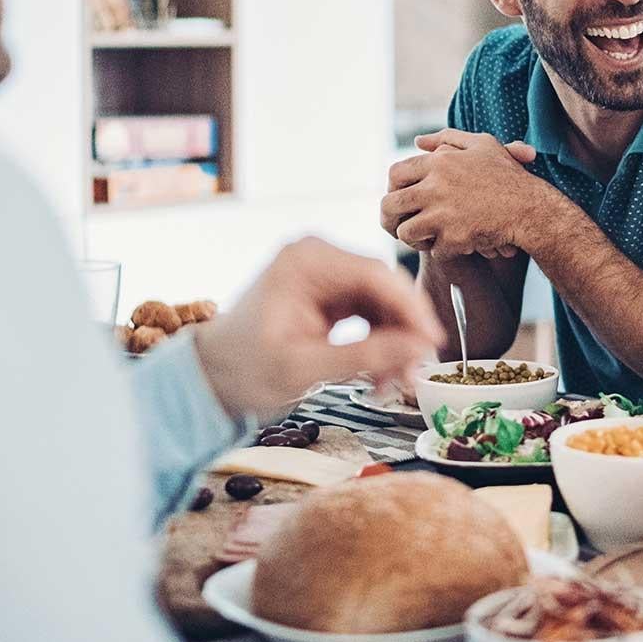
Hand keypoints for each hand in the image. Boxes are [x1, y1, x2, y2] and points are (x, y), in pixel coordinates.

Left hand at [190, 236, 444, 419]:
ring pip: (383, 303)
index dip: (411, 309)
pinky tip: (380, 374)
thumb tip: (419, 349)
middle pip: (384, 288)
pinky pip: (371, 314)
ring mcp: (325, 275)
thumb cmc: (242, 369)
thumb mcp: (303, 369)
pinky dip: (380, 343)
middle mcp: (318, 258)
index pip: (375, 275)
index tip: (432, 343)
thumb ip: (364, 356)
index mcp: (305, 262)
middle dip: (404, 332)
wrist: (211, 377)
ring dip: (395, 342)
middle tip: (415, 373)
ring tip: (394, 383)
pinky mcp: (331, 294)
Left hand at [381, 129, 548, 259]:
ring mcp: (443, 214)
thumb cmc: (508, 175)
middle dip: (389, 218)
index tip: (400, 198)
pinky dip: (442, 250)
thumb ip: (447, 138)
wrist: (531, 208)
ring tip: (425, 238)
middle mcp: (436, 187)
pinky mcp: (454, 239)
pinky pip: (433, 250)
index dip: (392, 188)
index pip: (395, 173)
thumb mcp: (482, 145)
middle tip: (396, 225)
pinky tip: (454, 244)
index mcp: (439, 162)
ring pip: (406, 232)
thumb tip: (417, 141)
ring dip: (413, 238)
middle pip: (390, 204)